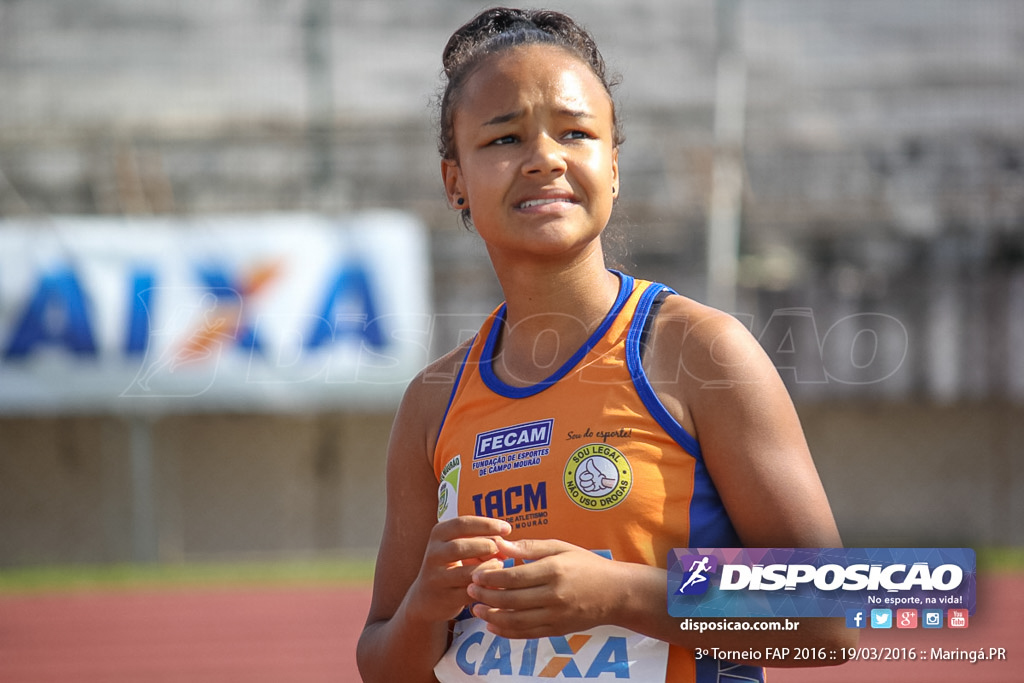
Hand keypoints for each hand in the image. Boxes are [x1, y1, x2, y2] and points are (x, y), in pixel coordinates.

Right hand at [408, 516, 510, 622]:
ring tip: (500, 564)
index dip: (486, 525)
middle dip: (485, 546)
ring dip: (487, 568)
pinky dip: (485, 587)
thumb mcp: (462, 546)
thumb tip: (506, 544)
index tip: (507, 528)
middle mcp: (434, 554)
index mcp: (439, 534)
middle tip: (502, 549)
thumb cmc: (452, 565)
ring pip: (465, 572)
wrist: (427, 597)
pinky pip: (469, 592)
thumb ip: (482, 541)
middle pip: (460, 547)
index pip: (462, 524)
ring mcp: (437, 577)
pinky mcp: (444, 598)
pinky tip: (496, 583)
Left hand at [466, 537, 624, 638]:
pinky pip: (527, 634)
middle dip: (486, 596)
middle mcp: (554, 595)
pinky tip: (492, 625)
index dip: (490, 577)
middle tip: (470, 590)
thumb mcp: (561, 547)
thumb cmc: (586, 565)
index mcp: (554, 570)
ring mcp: (556, 615)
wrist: (615, 593)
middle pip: (511, 599)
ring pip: (516, 620)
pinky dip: (506, 632)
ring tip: (476, 609)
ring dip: (492, 616)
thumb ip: (530, 547)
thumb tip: (500, 544)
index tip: (476, 574)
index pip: (514, 577)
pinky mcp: (557, 630)